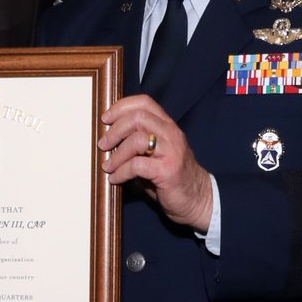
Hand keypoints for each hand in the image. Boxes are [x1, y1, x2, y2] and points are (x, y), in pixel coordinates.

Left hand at [99, 95, 212, 231]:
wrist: (197, 198)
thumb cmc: (169, 176)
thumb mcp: (154, 153)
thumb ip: (136, 142)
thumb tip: (106, 140)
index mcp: (167, 126)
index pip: (145, 102)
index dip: (121, 107)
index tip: (105, 119)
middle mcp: (171, 134)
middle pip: (138, 117)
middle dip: (115, 130)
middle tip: (104, 145)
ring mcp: (171, 151)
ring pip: (137, 140)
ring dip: (117, 154)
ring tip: (108, 166)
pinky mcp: (168, 170)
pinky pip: (137, 165)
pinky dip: (121, 172)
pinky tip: (115, 179)